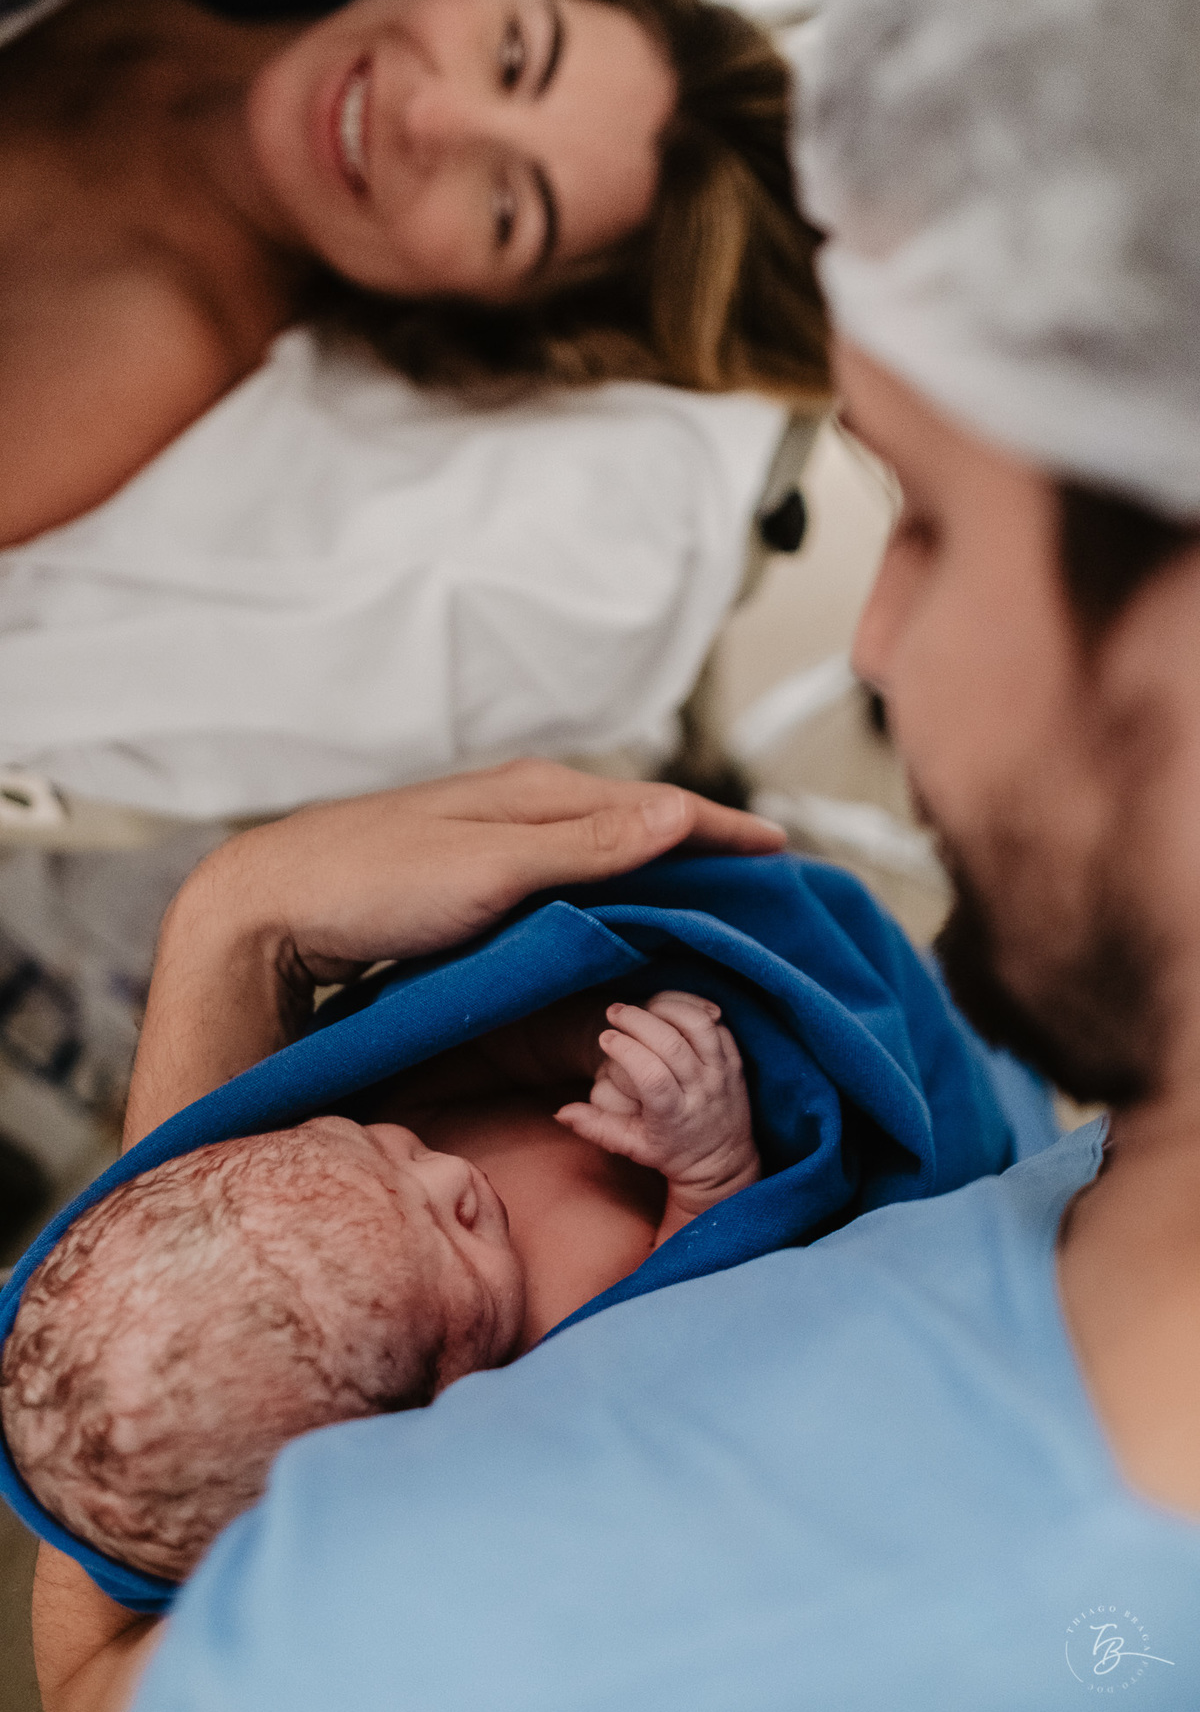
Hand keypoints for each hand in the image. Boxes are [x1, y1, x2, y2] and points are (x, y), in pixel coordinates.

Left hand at [125, 762, 784, 1145]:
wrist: (270, 905)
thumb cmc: (372, 884)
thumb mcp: (491, 866)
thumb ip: (586, 844)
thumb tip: (675, 812)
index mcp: (540, 793)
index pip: (659, 807)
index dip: (725, 830)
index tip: (784, 855)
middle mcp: (524, 806)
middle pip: (639, 824)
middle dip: (703, 847)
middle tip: (762, 884)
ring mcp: (497, 840)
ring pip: (604, 852)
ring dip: (659, 871)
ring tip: (709, 902)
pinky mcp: (473, 877)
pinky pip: (569, 879)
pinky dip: (611, 894)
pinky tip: (620, 918)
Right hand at [555, 991, 759, 1240]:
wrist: (722, 1158)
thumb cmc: (671, 1150)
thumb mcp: (633, 1146)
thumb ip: (597, 1128)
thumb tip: (561, 1113)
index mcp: (674, 1115)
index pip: (651, 1075)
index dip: (625, 1050)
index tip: (604, 1038)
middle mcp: (702, 1092)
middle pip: (671, 1045)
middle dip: (638, 1021)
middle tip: (614, 1012)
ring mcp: (722, 1074)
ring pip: (698, 1027)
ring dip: (667, 1008)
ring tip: (643, 1008)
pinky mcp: (736, 1061)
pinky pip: (717, 1025)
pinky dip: (692, 1011)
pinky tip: (668, 1011)